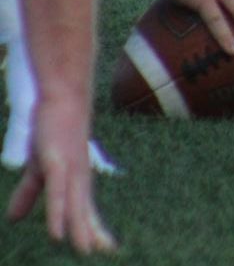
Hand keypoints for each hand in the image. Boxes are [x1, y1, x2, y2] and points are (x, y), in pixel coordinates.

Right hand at [6, 93, 116, 253]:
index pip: (85, 208)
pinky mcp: (57, 159)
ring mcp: (69, 168)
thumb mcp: (38, 166)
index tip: (105, 248)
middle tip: (107, 252)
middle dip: (95, 232)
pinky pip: (57, 190)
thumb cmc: (52, 129)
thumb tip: (15, 219)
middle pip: (86, 209)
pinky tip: (58, 232)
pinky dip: (58, 211)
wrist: (61, 95)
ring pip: (76, 204)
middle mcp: (78, 175)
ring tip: (87, 250)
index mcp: (74, 178)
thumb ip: (29, 192)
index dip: (92, 228)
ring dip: (80, 228)